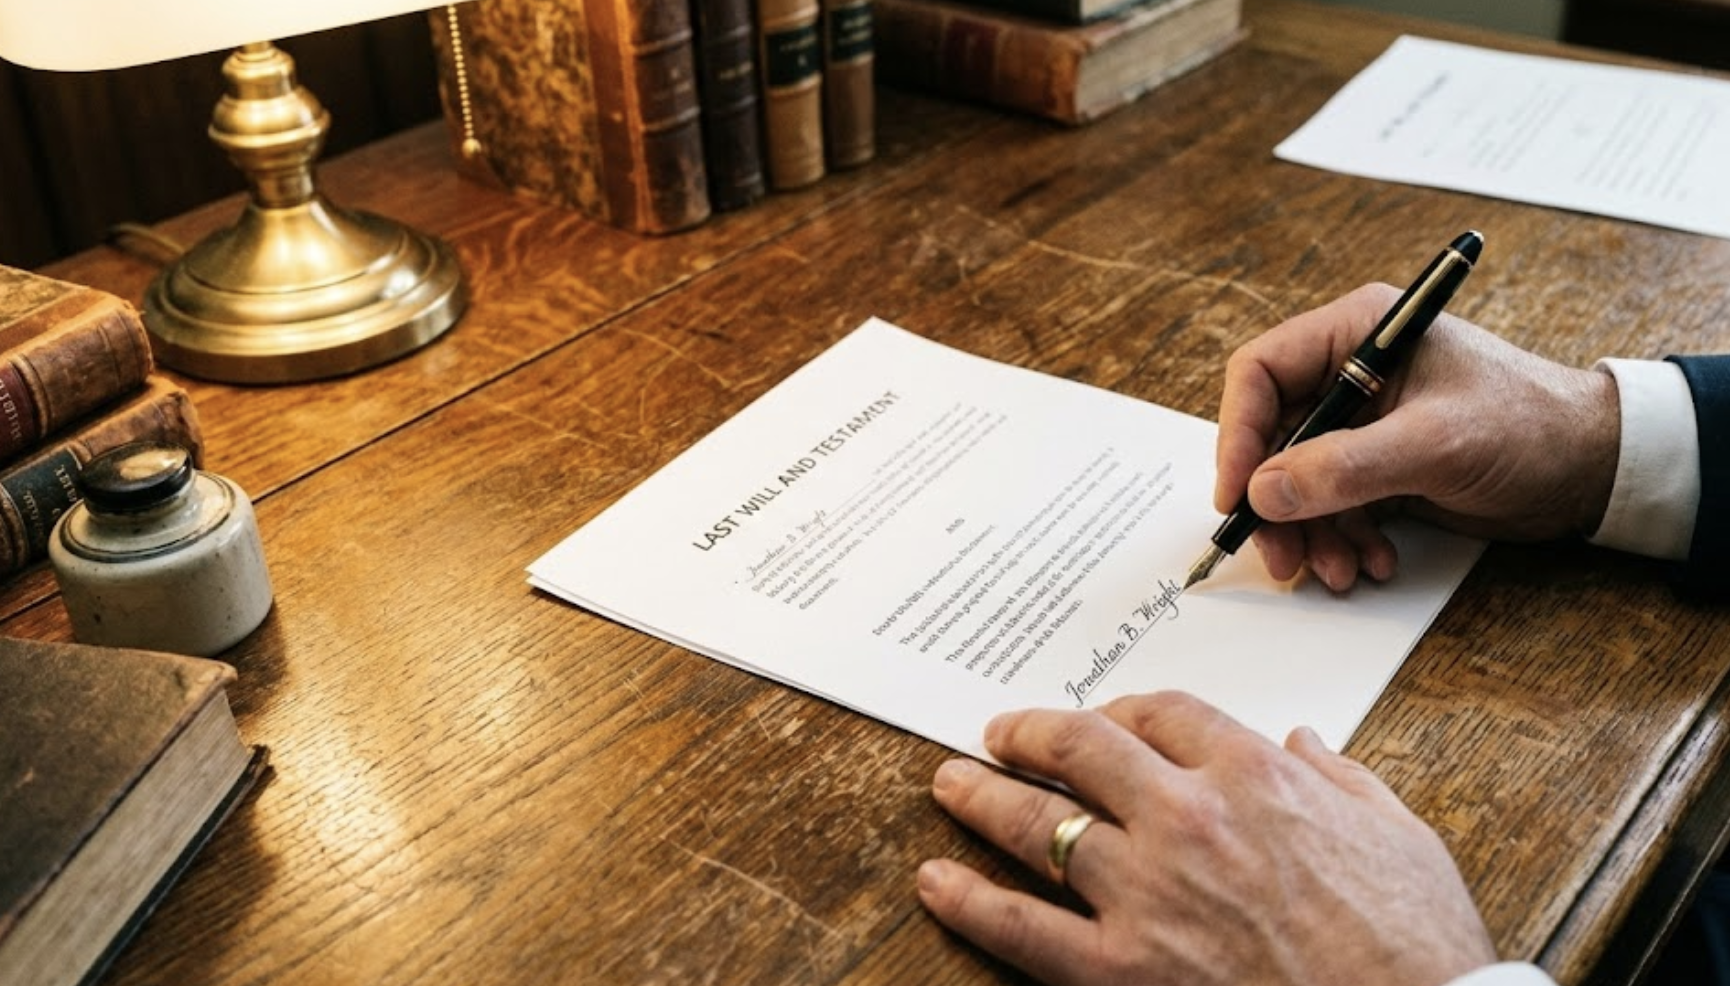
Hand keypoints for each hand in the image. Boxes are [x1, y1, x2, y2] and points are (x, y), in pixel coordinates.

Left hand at [917, 692, 1497, 985]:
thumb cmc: (1417, 944)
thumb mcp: (1400, 835)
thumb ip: (1344, 778)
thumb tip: (1307, 742)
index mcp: (1255, 776)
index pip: (1159, 713)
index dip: (1117, 708)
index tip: (1099, 718)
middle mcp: (1187, 819)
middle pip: (1080, 749)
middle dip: (1028, 734)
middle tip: (1000, 734)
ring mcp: (1146, 894)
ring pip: (1038, 825)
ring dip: (982, 797)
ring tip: (949, 782)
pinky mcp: (1121, 970)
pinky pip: (1021, 926)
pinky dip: (968, 900)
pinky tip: (936, 881)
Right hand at [1215, 283, 1619, 589]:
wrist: (1595, 467)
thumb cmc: (1530, 425)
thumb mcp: (1435, 444)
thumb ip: (1345, 467)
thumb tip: (1264, 493)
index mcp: (1357, 333)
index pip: (1261, 374)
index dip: (1239, 435)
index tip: (1237, 494)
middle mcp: (1351, 372)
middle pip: (1272, 437)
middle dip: (1276, 503)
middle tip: (1279, 555)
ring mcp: (1364, 422)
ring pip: (1298, 480)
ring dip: (1310, 532)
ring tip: (1337, 570)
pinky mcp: (1380, 465)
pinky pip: (1333, 505)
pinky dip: (1343, 539)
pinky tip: (1371, 562)